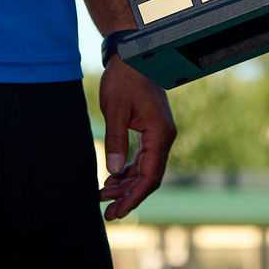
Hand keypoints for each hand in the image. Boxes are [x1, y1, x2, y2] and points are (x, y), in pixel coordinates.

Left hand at [97, 58, 174, 219]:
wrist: (132, 55)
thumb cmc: (124, 79)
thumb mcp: (115, 110)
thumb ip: (116, 141)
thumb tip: (112, 173)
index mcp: (160, 133)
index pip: (150, 175)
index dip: (134, 196)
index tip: (118, 211)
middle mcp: (164, 136)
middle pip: (149, 177)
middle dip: (129, 196)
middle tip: (108, 214)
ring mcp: (159, 133)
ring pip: (146, 169)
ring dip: (126, 184)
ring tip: (103, 197)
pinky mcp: (151, 130)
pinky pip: (142, 158)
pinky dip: (128, 170)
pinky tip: (112, 179)